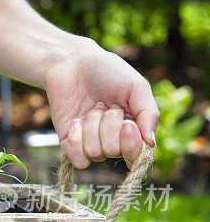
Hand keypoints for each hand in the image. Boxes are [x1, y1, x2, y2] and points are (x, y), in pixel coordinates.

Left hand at [45, 44, 158, 168]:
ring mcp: (91, 143)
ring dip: (91, 127)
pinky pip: (76, 158)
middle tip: (106, 105)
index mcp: (134, 131)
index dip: (131, 145)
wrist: (72, 63)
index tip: (126, 124)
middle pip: (114, 151)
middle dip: (108, 125)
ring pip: (94, 153)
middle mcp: (113, 141)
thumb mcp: (136, 87)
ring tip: (92, 108)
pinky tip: (76, 121)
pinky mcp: (70, 143)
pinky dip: (76, 140)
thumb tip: (151, 144)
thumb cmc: (108, 72)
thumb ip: (148, 114)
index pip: (138, 156)